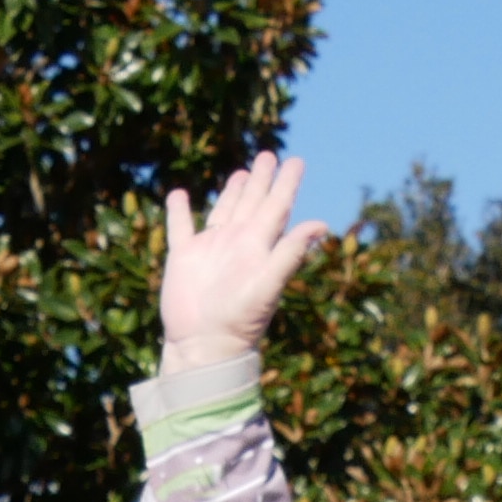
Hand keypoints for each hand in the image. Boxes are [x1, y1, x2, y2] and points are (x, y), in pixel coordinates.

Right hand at [159, 151, 328, 374]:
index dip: (286, 184)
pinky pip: (180, 227)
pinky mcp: (184, 257)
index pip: (277, 206)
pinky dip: (179, 211)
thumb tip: (322, 224)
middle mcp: (237, 243)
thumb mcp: (268, 283)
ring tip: (242, 173)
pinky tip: (179, 195)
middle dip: (262, 180)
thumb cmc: (239, 319)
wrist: (204, 345)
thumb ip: (291, 252)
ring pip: (224, 210)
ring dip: (232, 191)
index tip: (296, 161)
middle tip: (270, 156)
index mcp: (258, 245)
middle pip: (253, 203)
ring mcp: (210, 249)